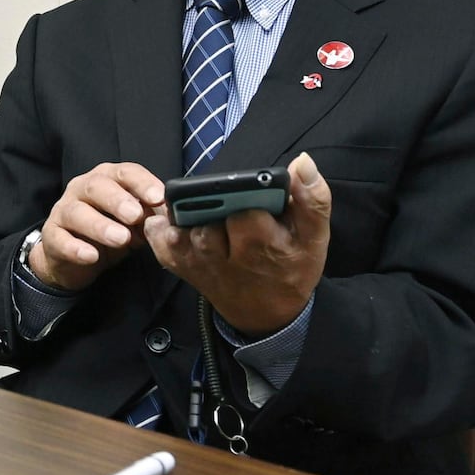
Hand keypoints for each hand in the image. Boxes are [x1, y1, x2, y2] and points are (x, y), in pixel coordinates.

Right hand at [26, 162, 164, 290]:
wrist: (76, 257)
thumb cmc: (110, 230)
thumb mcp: (134, 222)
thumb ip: (150, 215)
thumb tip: (172, 217)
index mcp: (107, 179)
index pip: (124, 173)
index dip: (141, 183)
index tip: (159, 197)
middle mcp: (82, 189)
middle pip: (97, 186)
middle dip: (118, 200)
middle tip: (135, 215)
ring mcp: (64, 211)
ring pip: (77, 212)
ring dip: (100, 225)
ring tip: (120, 239)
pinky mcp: (52, 236)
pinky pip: (61, 239)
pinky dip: (76, 248)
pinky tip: (91, 256)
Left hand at [142, 151, 331, 335]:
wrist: (267, 312)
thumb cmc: (291, 266)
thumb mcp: (313, 237)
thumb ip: (313, 198)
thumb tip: (302, 161)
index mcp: (262, 245)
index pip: (244, 211)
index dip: (246, 196)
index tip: (253, 197)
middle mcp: (225, 258)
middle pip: (208, 218)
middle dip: (214, 205)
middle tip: (225, 202)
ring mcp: (200, 264)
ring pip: (183, 231)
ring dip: (186, 217)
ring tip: (198, 206)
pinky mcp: (182, 267)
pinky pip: (162, 244)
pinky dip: (160, 230)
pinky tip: (172, 219)